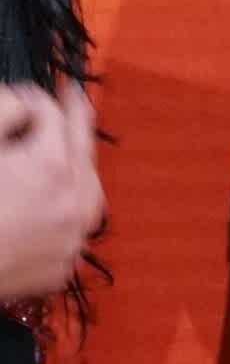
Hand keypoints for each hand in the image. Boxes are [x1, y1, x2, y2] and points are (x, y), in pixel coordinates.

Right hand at [0, 81, 103, 297]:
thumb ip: (4, 110)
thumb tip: (22, 101)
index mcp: (51, 169)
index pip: (54, 115)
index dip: (34, 98)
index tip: (23, 94)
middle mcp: (73, 204)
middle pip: (82, 150)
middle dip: (70, 124)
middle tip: (68, 99)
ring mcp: (69, 241)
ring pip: (88, 191)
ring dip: (78, 165)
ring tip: (68, 147)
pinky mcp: (59, 269)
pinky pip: (72, 228)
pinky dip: (65, 209)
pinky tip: (52, 200)